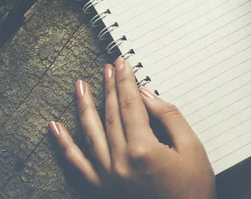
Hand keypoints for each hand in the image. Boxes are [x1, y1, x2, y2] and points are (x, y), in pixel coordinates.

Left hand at [49, 57, 214, 198]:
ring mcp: (108, 177)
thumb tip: (146, 95)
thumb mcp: (193, 149)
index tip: (121, 64)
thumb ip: (169, 117)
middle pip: (111, 115)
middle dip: (109, 88)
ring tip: (80, 86)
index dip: (125, 81)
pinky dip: (64, 145)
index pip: (131, 105)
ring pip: (91, 133)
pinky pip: (78, 164)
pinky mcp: (102, 189)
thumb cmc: (194, 191)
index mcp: (143, 150)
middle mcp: (120, 162)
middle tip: (106, 69)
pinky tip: (55, 128)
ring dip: (84, 107)